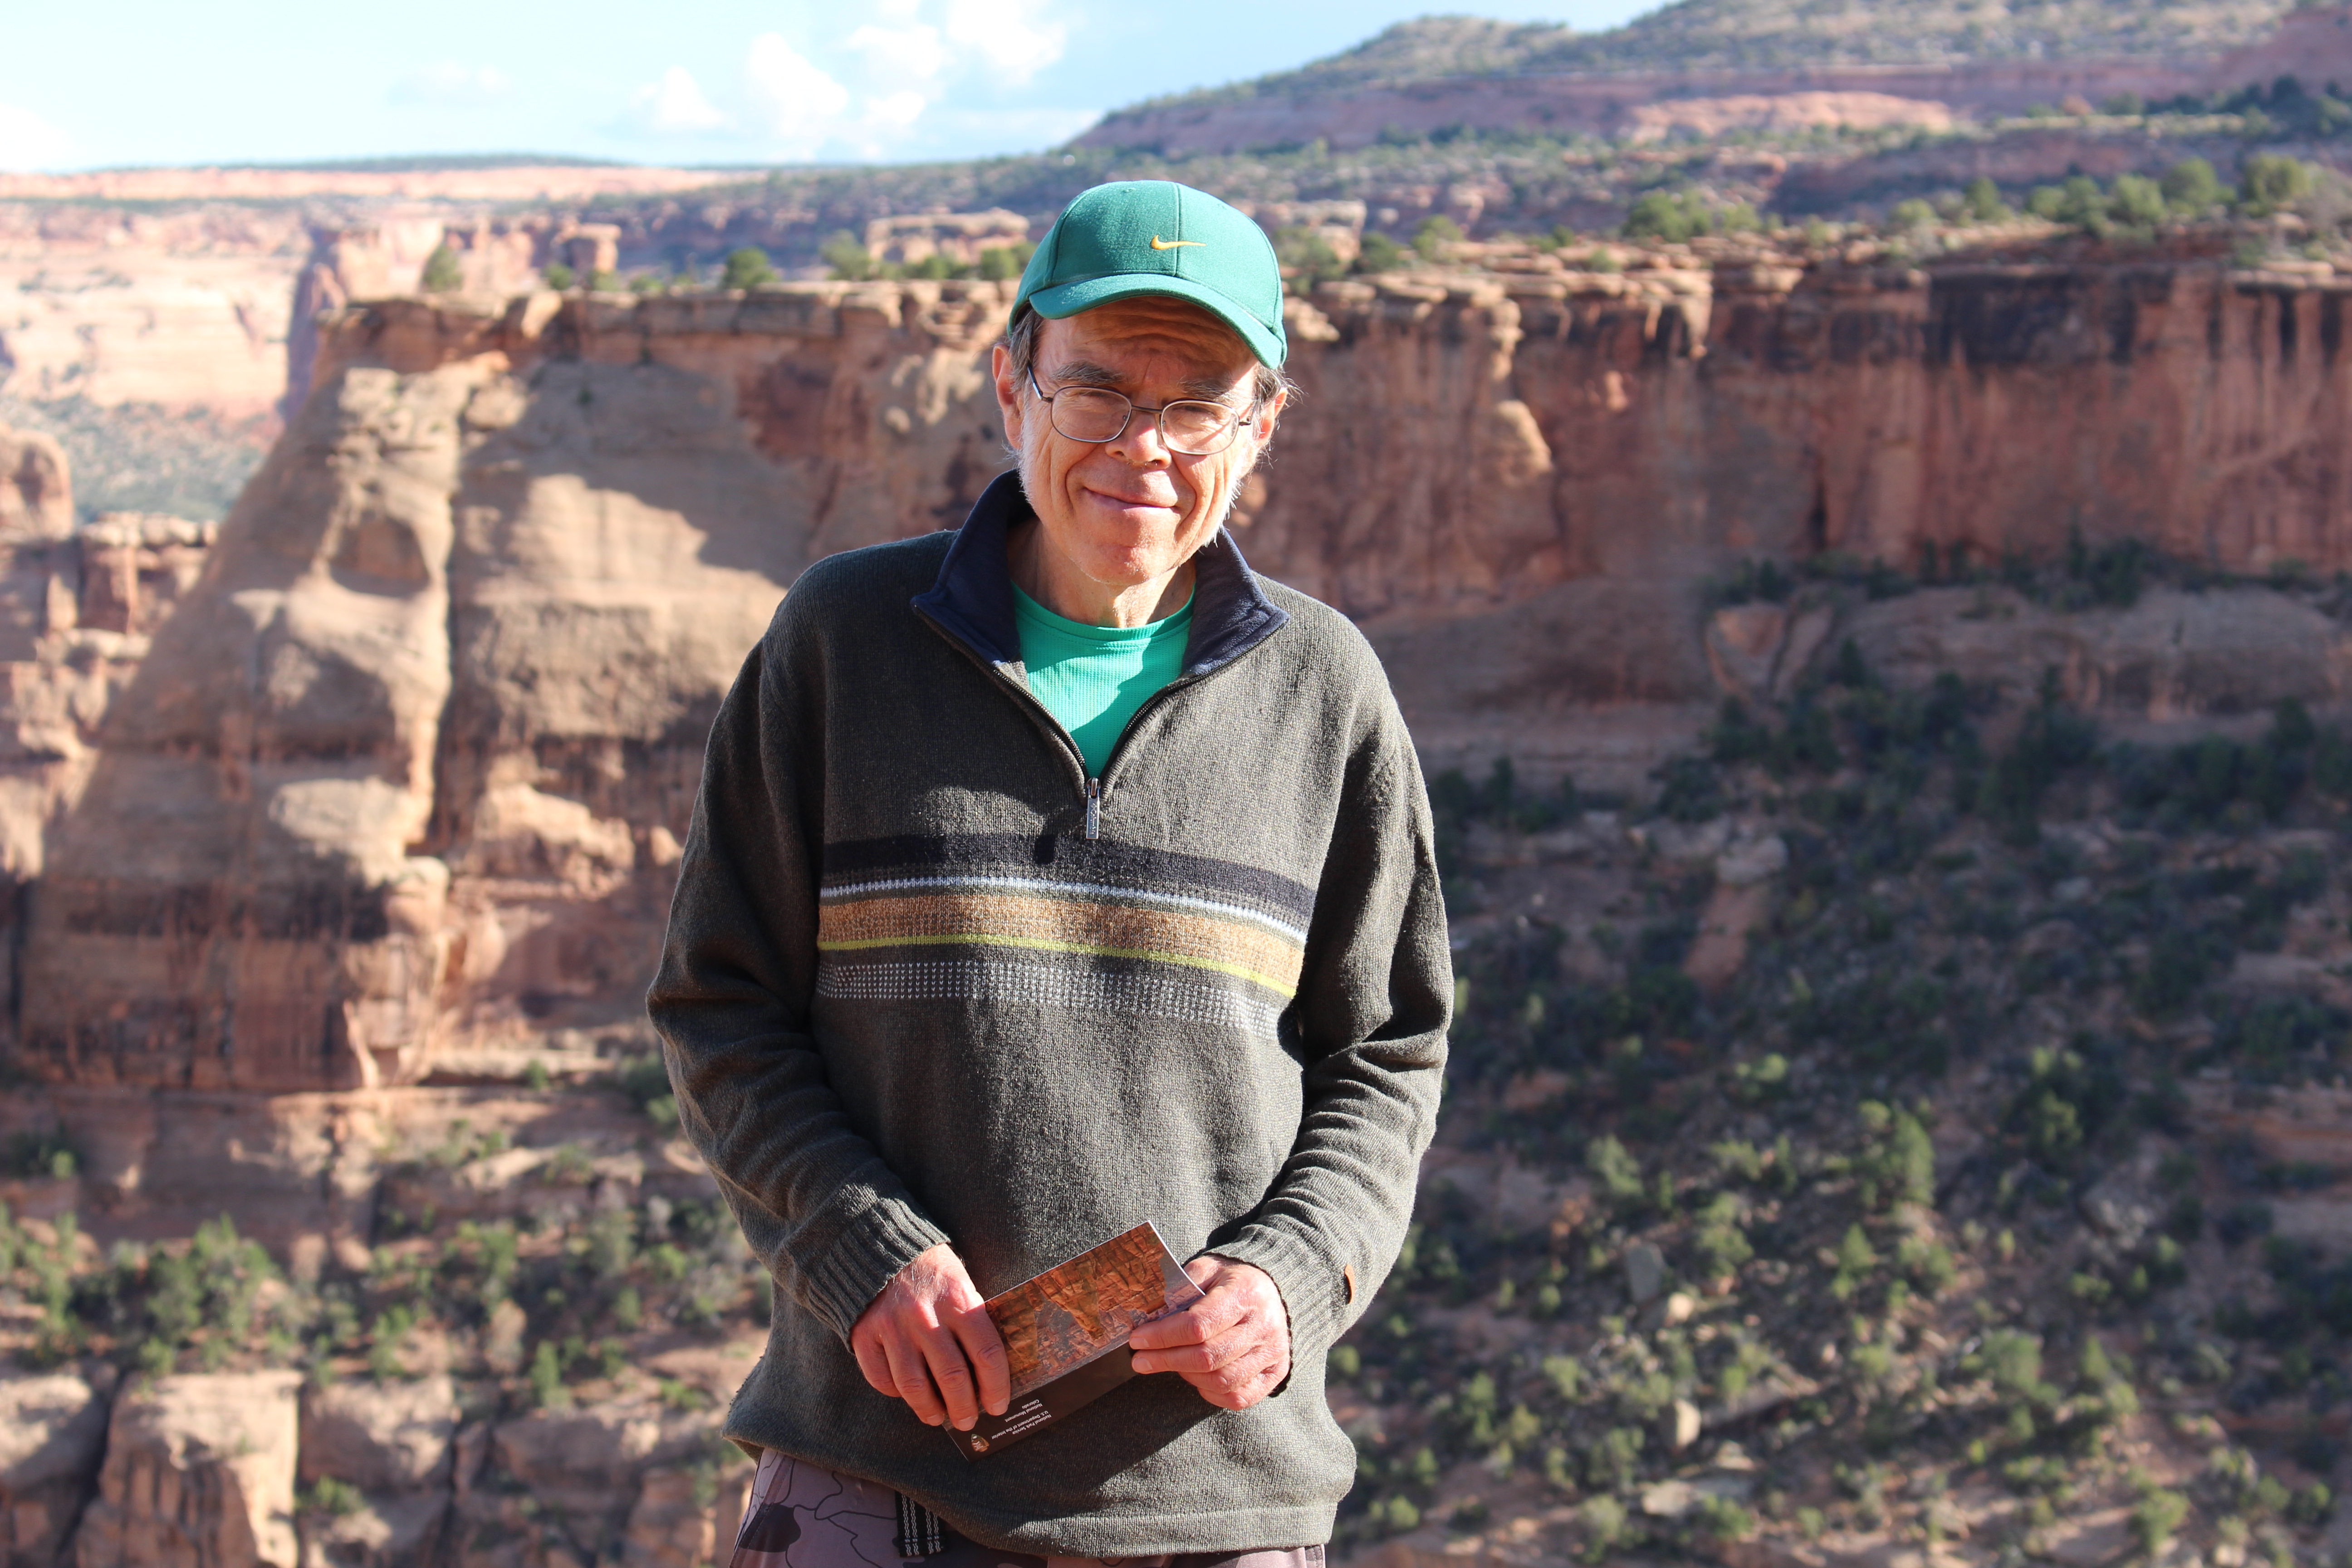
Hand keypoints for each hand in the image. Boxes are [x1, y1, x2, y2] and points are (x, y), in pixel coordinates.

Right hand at [849, 1245, 1010, 1431]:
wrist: (883, 1247)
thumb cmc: (933, 1272)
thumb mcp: (962, 1285)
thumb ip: (973, 1322)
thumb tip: (987, 1374)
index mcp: (958, 1300)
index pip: (986, 1354)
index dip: (996, 1387)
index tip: (998, 1406)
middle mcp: (926, 1316)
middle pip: (952, 1378)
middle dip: (964, 1408)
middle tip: (968, 1419)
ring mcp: (893, 1328)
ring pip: (915, 1386)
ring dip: (931, 1410)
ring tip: (938, 1417)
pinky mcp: (866, 1335)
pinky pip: (882, 1379)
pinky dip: (896, 1394)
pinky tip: (907, 1395)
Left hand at [1128, 1256, 1290, 1410]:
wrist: (1271, 1289)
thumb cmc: (1230, 1281)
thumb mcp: (1206, 1270)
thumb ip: (1180, 1288)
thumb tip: (1150, 1314)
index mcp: (1245, 1293)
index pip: (1198, 1325)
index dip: (1163, 1336)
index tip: (1138, 1339)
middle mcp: (1264, 1325)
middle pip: (1208, 1357)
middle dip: (1166, 1360)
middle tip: (1140, 1360)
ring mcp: (1273, 1351)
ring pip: (1222, 1381)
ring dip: (1187, 1376)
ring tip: (1169, 1364)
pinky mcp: (1276, 1371)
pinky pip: (1239, 1397)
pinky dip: (1212, 1394)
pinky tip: (1196, 1379)